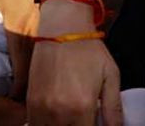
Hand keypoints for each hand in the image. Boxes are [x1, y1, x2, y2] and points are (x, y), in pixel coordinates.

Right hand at [27, 0, 121, 125]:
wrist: (61, 27)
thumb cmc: (89, 49)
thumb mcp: (110, 76)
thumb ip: (114, 109)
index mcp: (82, 107)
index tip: (95, 121)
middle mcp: (59, 112)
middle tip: (84, 117)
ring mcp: (41, 108)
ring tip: (72, 116)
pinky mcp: (31, 101)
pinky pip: (36, 124)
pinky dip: (47, 123)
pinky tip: (58, 116)